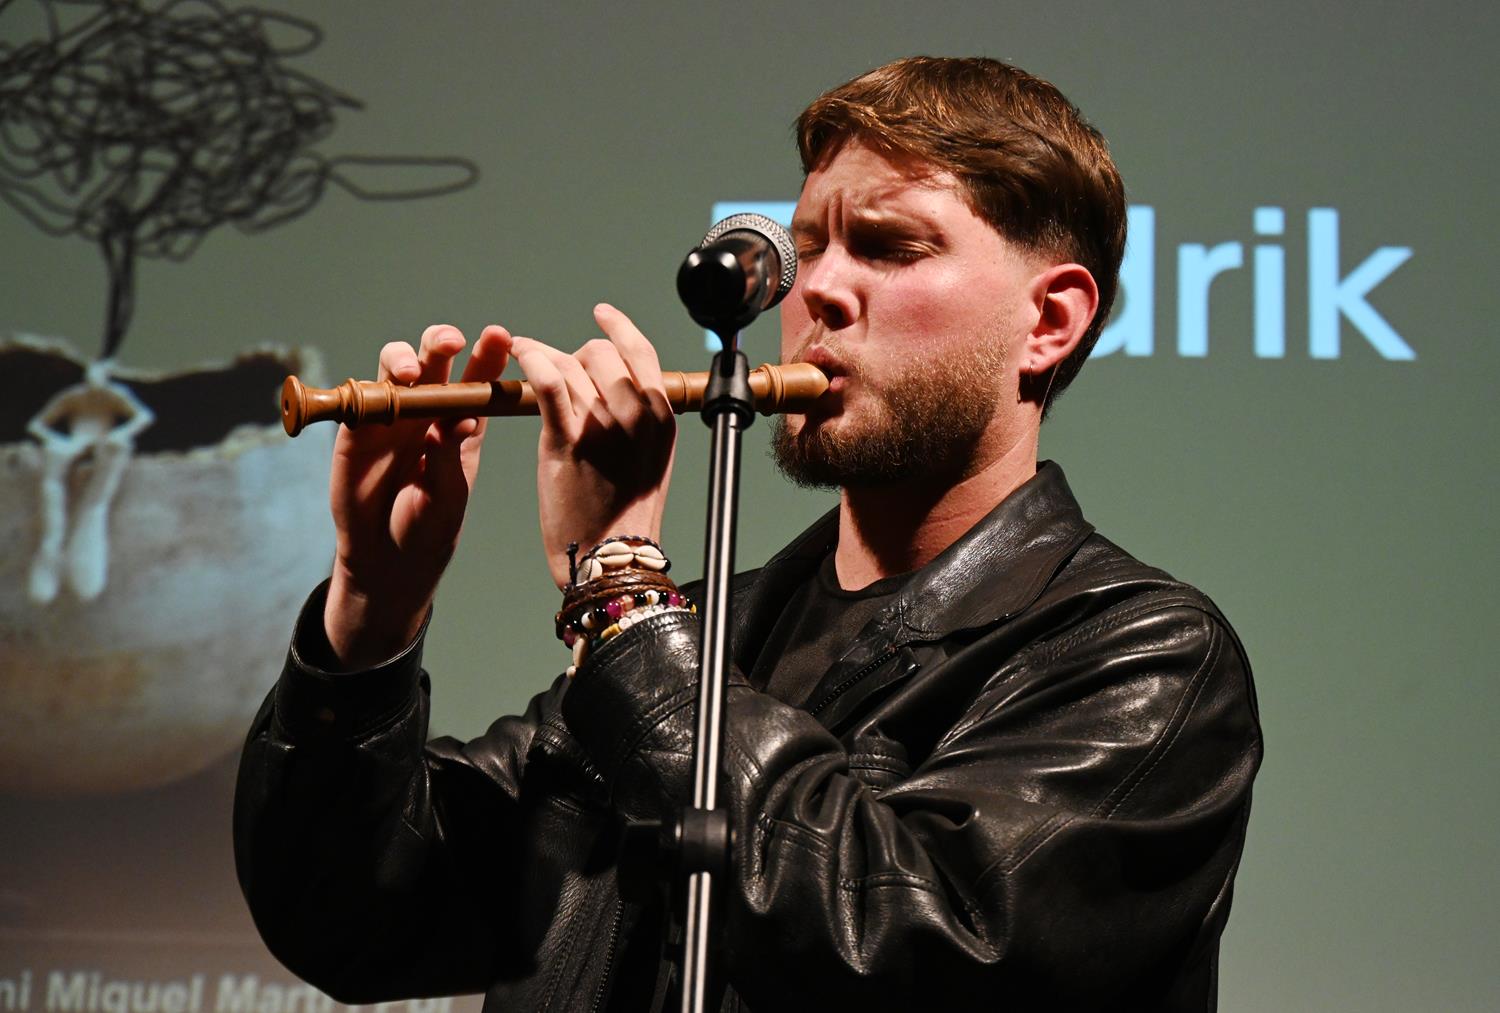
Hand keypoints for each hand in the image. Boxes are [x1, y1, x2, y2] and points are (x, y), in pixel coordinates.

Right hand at [323, 323, 510, 667]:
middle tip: (451, 342)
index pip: (478, 380)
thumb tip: (456, 422)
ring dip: (403, 360)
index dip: (489, 355)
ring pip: (394, 369)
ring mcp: (390, 416)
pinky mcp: (355, 430)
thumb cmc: (429, 526)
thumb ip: (449, 459)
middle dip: (441, 343)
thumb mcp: (446, 496)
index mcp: (461, 422)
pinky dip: (366, 392)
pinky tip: (378, 396)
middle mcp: (426, 411)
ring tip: (411, 372)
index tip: (500, 336)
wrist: (387, 557)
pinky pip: (357, 399)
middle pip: (434, 362)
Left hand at [509, 304, 675, 587]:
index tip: (601, 314)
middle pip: (600, 352)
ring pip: (570, 364)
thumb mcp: (651, 456)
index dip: (618, 326)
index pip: (641, 351)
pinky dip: (532, 360)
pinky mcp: (566, 440)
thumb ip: (640, 415)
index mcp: (661, 415)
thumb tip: (611, 379)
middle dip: (575, 353)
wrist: (611, 554)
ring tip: (526, 358)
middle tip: (559, 368)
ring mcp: (602, 425)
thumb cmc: (625, 511)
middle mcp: (636, 414)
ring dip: (544, 356)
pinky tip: (520, 354)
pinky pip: (548, 382)